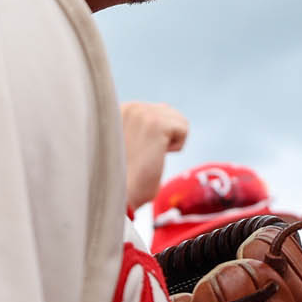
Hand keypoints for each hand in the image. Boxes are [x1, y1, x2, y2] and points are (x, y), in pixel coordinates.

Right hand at [121, 101, 187, 215]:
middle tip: (143, 155)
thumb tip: (163, 114)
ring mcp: (141, 113)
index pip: (154, 112)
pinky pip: (183, 129)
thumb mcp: (124, 143)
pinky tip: (156, 156)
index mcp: (118, 109)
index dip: (154, 136)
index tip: (137, 151)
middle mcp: (129, 106)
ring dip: (170, 142)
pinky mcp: (156, 124)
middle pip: (169, 113)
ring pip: (178, 120)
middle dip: (163, 137)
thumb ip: (138, 126)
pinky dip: (176, 147)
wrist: (117, 195)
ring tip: (148, 155)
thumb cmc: (122, 179)